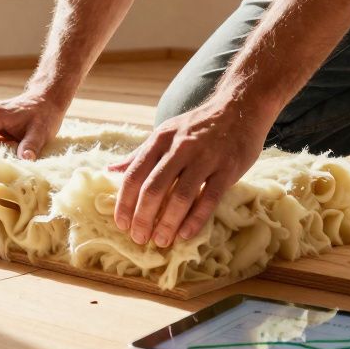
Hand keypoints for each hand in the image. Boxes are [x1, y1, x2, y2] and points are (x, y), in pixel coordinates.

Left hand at [111, 97, 271, 247]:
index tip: (121, 224)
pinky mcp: (228, 168)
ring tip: (161, 241)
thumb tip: (110, 170)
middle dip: (143, 218)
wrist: (239, 107)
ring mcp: (205, 158)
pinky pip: (209, 198)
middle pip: (153, 189)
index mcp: (160, 140)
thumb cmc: (197, 125)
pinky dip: (195, 220)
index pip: (134, 175)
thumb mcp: (165, 132)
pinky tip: (185, 234)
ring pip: (180, 196)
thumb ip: (139, 154)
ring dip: (167, 223)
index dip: (125, 203)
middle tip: (139, 238)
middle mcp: (179, 148)